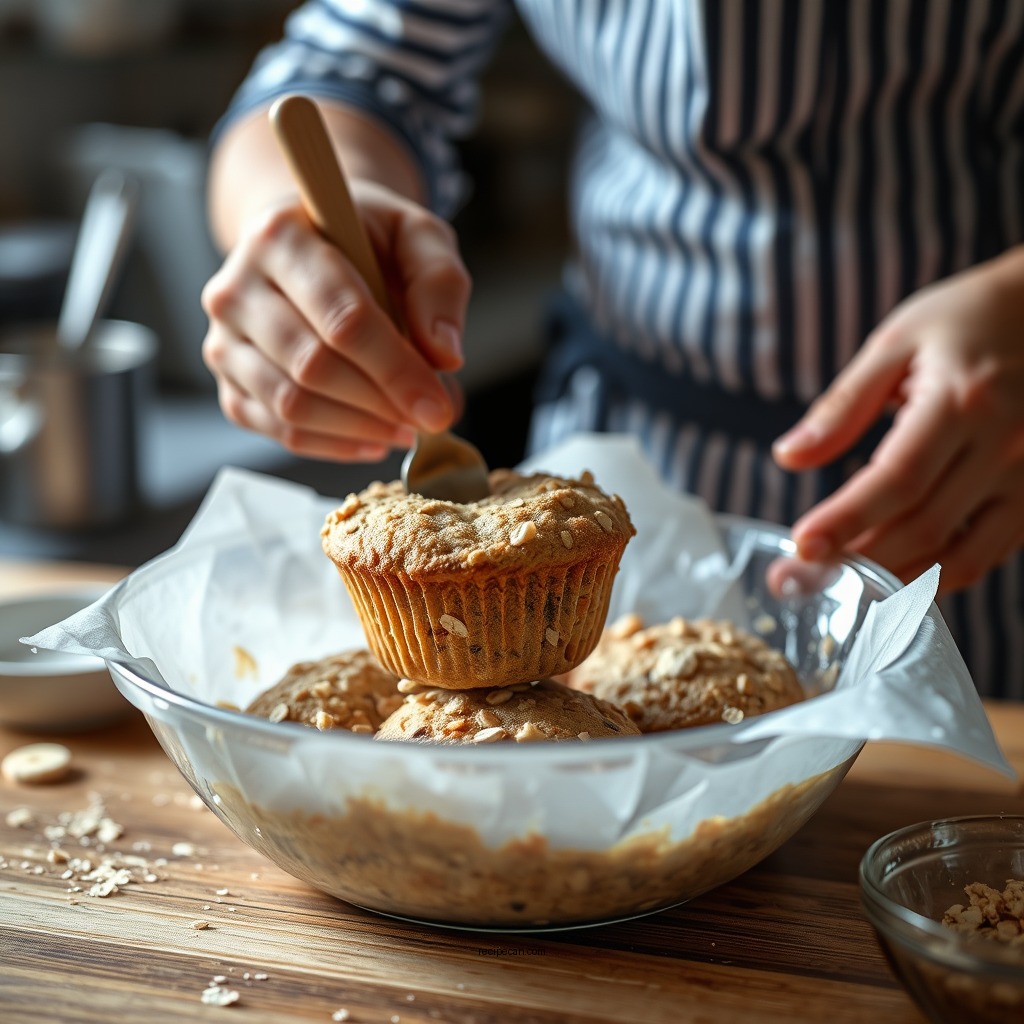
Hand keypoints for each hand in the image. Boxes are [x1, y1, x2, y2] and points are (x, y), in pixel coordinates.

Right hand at [201, 181, 470, 461]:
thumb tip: (443, 357)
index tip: (438, 406)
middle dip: (380, 402)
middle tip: (428, 418)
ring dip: (360, 428)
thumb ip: (438, 284)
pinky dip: (335, 444)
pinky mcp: (229, 383)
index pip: (341, 317)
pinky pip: (279, 430)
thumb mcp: (416, 236)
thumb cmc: (367, 240)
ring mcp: (224, 340)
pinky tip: (374, 437)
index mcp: (281, 235)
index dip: (395, 369)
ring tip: (406, 427)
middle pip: (311, 366)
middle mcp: (236, 287)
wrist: (312, 243)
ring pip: (291, 405)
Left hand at [772, 247, 1023, 592]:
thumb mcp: (897, 343)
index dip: (847, 519)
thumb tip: (788, 457)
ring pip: (960, 555)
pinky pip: (987, 554)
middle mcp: (1006, 446)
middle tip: (796, 579)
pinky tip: (892, 579)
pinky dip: (937, 575)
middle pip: (924, 525)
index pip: (898, 479)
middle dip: (855, 561)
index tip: (801, 546)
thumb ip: (843, 406)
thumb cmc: (967, 320)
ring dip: (894, 581)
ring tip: (837, 587)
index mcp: (963, 401)